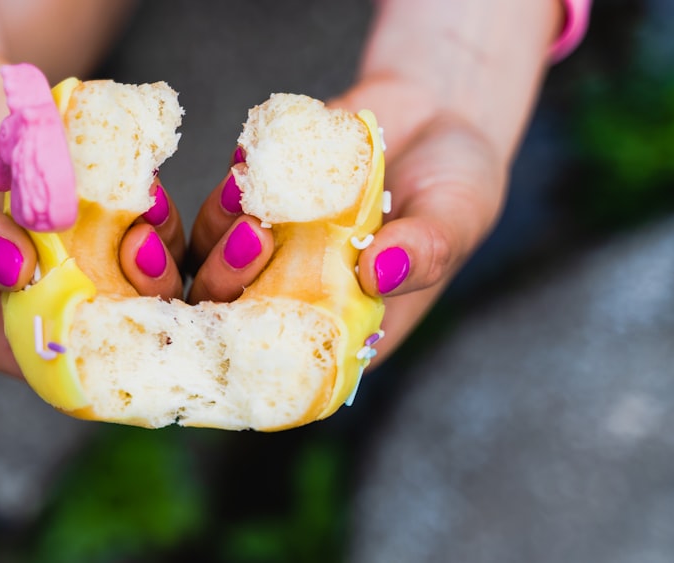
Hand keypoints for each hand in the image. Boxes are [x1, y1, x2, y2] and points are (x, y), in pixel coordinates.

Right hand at [0, 55, 184, 375]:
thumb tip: (15, 267)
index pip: (56, 364)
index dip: (96, 348)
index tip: (117, 308)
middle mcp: (47, 299)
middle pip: (111, 323)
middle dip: (138, 292)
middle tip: (137, 244)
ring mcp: (80, 255)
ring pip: (140, 274)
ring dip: (154, 245)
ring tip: (146, 206)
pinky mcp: (102, 212)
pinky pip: (142, 220)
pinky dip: (150, 206)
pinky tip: (147, 182)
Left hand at [188, 0, 559, 368]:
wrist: (443, 113)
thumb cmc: (458, 183)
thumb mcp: (455, 217)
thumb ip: (424, 249)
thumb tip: (380, 272)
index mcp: (347, 326)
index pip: (285, 364)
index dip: (250, 355)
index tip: (243, 322)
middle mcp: (301, 293)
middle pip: (234, 312)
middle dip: (226, 279)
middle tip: (254, 234)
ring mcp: (277, 249)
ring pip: (214, 259)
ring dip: (218, 231)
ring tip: (243, 186)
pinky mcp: (264, 202)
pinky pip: (224, 209)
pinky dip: (225, 192)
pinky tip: (243, 163)